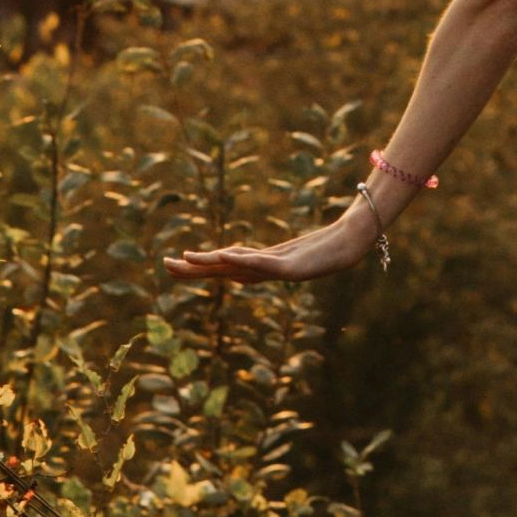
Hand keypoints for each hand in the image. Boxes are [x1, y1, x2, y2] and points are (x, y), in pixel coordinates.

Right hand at [166, 196, 383, 285]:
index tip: (175, 263)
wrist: (351, 246)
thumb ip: (272, 254)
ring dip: (210, 264)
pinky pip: (262, 263)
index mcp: (262, 265)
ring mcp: (277, 269)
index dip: (199, 265)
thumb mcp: (293, 249)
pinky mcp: (292, 266)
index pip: (223, 265)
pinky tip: (225, 256)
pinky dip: (242, 261)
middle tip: (165, 266)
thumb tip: (255, 254)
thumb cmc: (326, 247)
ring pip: (236, 267)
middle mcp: (265, 270)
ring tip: (185, 260)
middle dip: (194, 269)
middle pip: (222, 269)